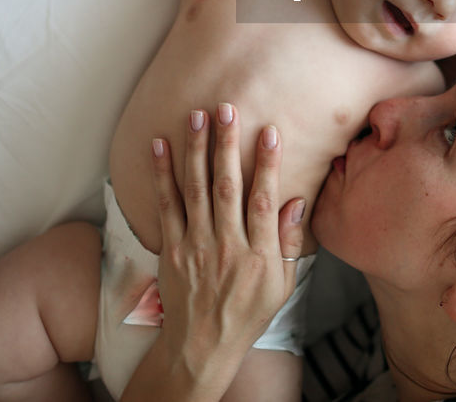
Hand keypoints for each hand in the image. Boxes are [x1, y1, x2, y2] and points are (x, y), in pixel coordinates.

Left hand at [149, 106, 306, 368]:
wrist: (202, 346)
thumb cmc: (248, 313)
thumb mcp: (283, 285)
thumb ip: (288, 242)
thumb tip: (296, 201)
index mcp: (258, 254)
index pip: (263, 199)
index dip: (267, 163)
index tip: (269, 131)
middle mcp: (226, 245)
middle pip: (227, 186)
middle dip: (226, 144)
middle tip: (226, 109)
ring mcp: (195, 246)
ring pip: (195, 189)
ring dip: (195, 149)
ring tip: (196, 116)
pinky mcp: (172, 248)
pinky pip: (166, 205)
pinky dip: (162, 174)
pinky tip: (159, 146)